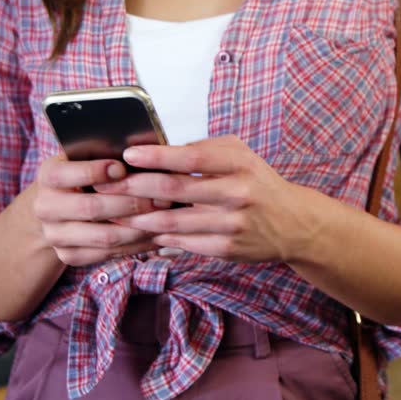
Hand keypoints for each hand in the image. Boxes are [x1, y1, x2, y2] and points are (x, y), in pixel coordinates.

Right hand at [33, 155, 167, 266]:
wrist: (55, 209)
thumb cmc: (81, 175)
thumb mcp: (84, 157)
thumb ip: (104, 152)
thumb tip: (140, 144)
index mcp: (48, 176)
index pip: (67, 174)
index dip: (96, 171)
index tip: (122, 168)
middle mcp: (46, 207)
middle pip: (92, 208)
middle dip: (131, 203)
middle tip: (162, 197)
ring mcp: (55, 235)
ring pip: (104, 236)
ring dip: (140, 228)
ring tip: (165, 217)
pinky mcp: (68, 255)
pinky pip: (108, 254)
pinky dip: (136, 245)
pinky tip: (156, 234)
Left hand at [94, 135, 324, 262]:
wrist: (293, 224)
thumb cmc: (258, 182)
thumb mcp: (240, 155)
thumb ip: (204, 150)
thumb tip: (158, 151)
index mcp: (239, 164)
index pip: (190, 157)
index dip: (156, 156)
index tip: (128, 154)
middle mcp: (237, 194)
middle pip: (175, 190)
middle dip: (135, 187)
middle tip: (107, 184)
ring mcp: (232, 225)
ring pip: (173, 222)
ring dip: (139, 218)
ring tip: (114, 211)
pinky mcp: (227, 249)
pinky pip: (184, 243)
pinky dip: (159, 237)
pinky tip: (142, 231)